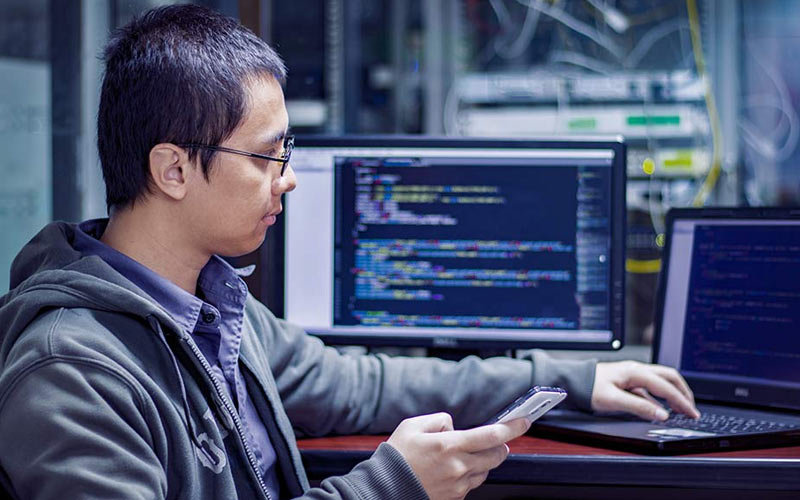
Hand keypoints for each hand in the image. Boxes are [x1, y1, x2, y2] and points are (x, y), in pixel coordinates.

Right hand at [386, 412, 528, 499]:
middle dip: (501, 446)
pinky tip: (455, 469)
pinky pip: (472, 484)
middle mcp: (457, 466)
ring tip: (469, 454)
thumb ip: (439, 420)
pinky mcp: (454, 498)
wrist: (383, 488)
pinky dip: (470, 474)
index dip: (511, 428)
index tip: (523, 421)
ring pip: (485, 471)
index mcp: (448, 445)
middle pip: (495, 456)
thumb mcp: (413, 425)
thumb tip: (453, 426)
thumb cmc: (396, 456)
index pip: (490, 435)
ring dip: (485, 461)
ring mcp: (457, 485)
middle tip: (498, 440)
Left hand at [591, 361, 699, 420]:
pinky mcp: (629, 379)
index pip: (665, 386)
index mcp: (635, 372)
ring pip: (662, 379)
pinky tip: (662, 406)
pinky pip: (651, 385)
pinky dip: (662, 395)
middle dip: (683, 392)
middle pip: (669, 377)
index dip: (681, 400)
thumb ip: (639, 407)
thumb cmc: (588, 387)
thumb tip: (661, 414)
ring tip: (682, 408)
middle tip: (692, 409)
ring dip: (674, 392)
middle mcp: (637, 369)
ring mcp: (633, 372)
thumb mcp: (613, 400)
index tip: (692, 413)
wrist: (572, 380)